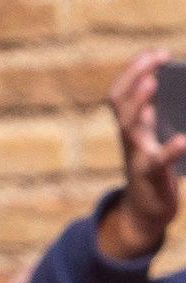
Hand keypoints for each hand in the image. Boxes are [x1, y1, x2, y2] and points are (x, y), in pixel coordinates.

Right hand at [99, 51, 185, 261]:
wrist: (144, 212)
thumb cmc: (156, 168)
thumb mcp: (153, 137)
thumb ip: (157, 116)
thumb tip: (176, 89)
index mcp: (131, 126)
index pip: (120, 93)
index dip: (133, 70)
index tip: (156, 53)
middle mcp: (129, 139)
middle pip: (120, 104)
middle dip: (134, 78)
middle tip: (155, 59)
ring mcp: (137, 156)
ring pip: (129, 128)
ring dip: (138, 104)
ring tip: (153, 85)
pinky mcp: (151, 176)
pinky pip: (158, 161)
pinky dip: (171, 149)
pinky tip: (183, 140)